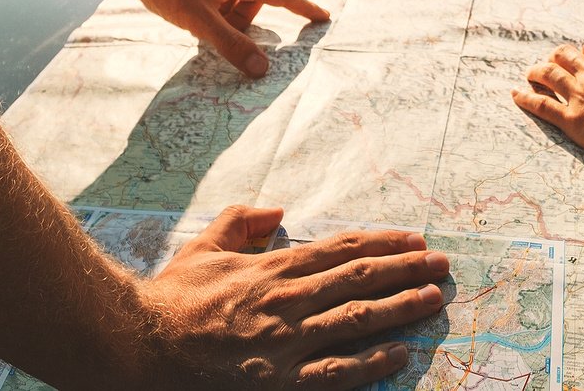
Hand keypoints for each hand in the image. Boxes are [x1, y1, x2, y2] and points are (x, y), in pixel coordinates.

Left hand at [116, 0, 328, 77]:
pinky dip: (212, 7)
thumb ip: (232, 45)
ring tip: (196, 20)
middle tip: (214, 32)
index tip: (323, 16)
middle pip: (254, 3)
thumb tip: (262, 68)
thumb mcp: (200, 21)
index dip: (304, 8)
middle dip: (241, 23)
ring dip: (223, 15)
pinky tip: (188, 9)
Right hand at [138, 205, 446, 389]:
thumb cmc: (173, 299)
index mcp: (273, 268)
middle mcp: (288, 301)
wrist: (141, 346)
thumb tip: (275, 209)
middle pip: (360, 279)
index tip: (413, 239)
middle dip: (406, 269)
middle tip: (442, 264)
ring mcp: (287, 343)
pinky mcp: (280, 381)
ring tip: (434, 299)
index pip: (341, 249)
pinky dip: (372, 361)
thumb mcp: (205, 247)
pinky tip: (400, 353)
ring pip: (357, 319)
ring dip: (401, 307)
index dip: (383, 243)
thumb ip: (241, 221)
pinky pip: (336, 372)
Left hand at [512, 40, 583, 171]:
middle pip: (564, 54)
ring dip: (536, 72)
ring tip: (529, 75)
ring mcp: (579, 92)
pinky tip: (516, 94)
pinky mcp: (570, 118)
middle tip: (552, 65)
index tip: (583, 60)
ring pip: (547, 73)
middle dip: (557, 58)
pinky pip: (540, 103)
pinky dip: (525, 97)